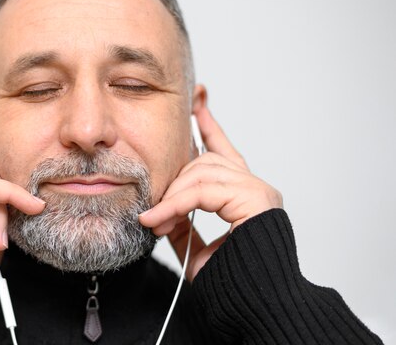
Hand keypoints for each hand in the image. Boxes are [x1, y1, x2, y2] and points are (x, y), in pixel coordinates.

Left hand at [138, 106, 281, 280]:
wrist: (257, 307)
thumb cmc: (234, 283)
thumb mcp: (197, 248)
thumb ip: (183, 225)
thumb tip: (162, 213)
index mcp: (243, 194)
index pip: (223, 149)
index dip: (208, 125)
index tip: (197, 103)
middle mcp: (254, 187)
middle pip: (204, 160)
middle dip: (173, 180)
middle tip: (152, 211)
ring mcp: (258, 191)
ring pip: (201, 172)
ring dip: (171, 197)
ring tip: (154, 221)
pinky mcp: (255, 199)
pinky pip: (202, 191)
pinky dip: (174, 205)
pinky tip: (158, 220)